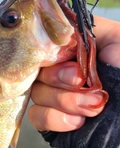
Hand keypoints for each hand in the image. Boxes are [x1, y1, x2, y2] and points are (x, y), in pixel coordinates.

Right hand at [28, 16, 119, 131]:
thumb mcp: (116, 40)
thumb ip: (85, 28)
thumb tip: (57, 25)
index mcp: (71, 53)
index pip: (43, 48)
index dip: (52, 57)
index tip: (74, 65)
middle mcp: (59, 73)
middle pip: (36, 71)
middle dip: (60, 80)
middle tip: (83, 83)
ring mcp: (54, 97)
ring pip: (36, 94)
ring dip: (65, 101)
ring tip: (93, 108)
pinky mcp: (52, 120)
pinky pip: (36, 116)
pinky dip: (56, 119)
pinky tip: (78, 122)